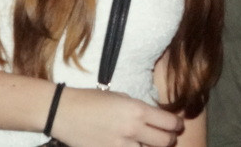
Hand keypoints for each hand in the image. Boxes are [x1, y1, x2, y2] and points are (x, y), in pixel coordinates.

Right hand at [52, 86, 183, 145]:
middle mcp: (132, 129)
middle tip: (168, 137)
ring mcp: (119, 145)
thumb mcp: (122, 97)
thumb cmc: (92, 100)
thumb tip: (155, 118)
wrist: (63, 112)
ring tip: (149, 143)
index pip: (170, 123)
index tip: (177, 125)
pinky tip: (132, 146)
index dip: (177, 125)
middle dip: (169, 140)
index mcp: (138, 110)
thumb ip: (140, 109)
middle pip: (165, 142)